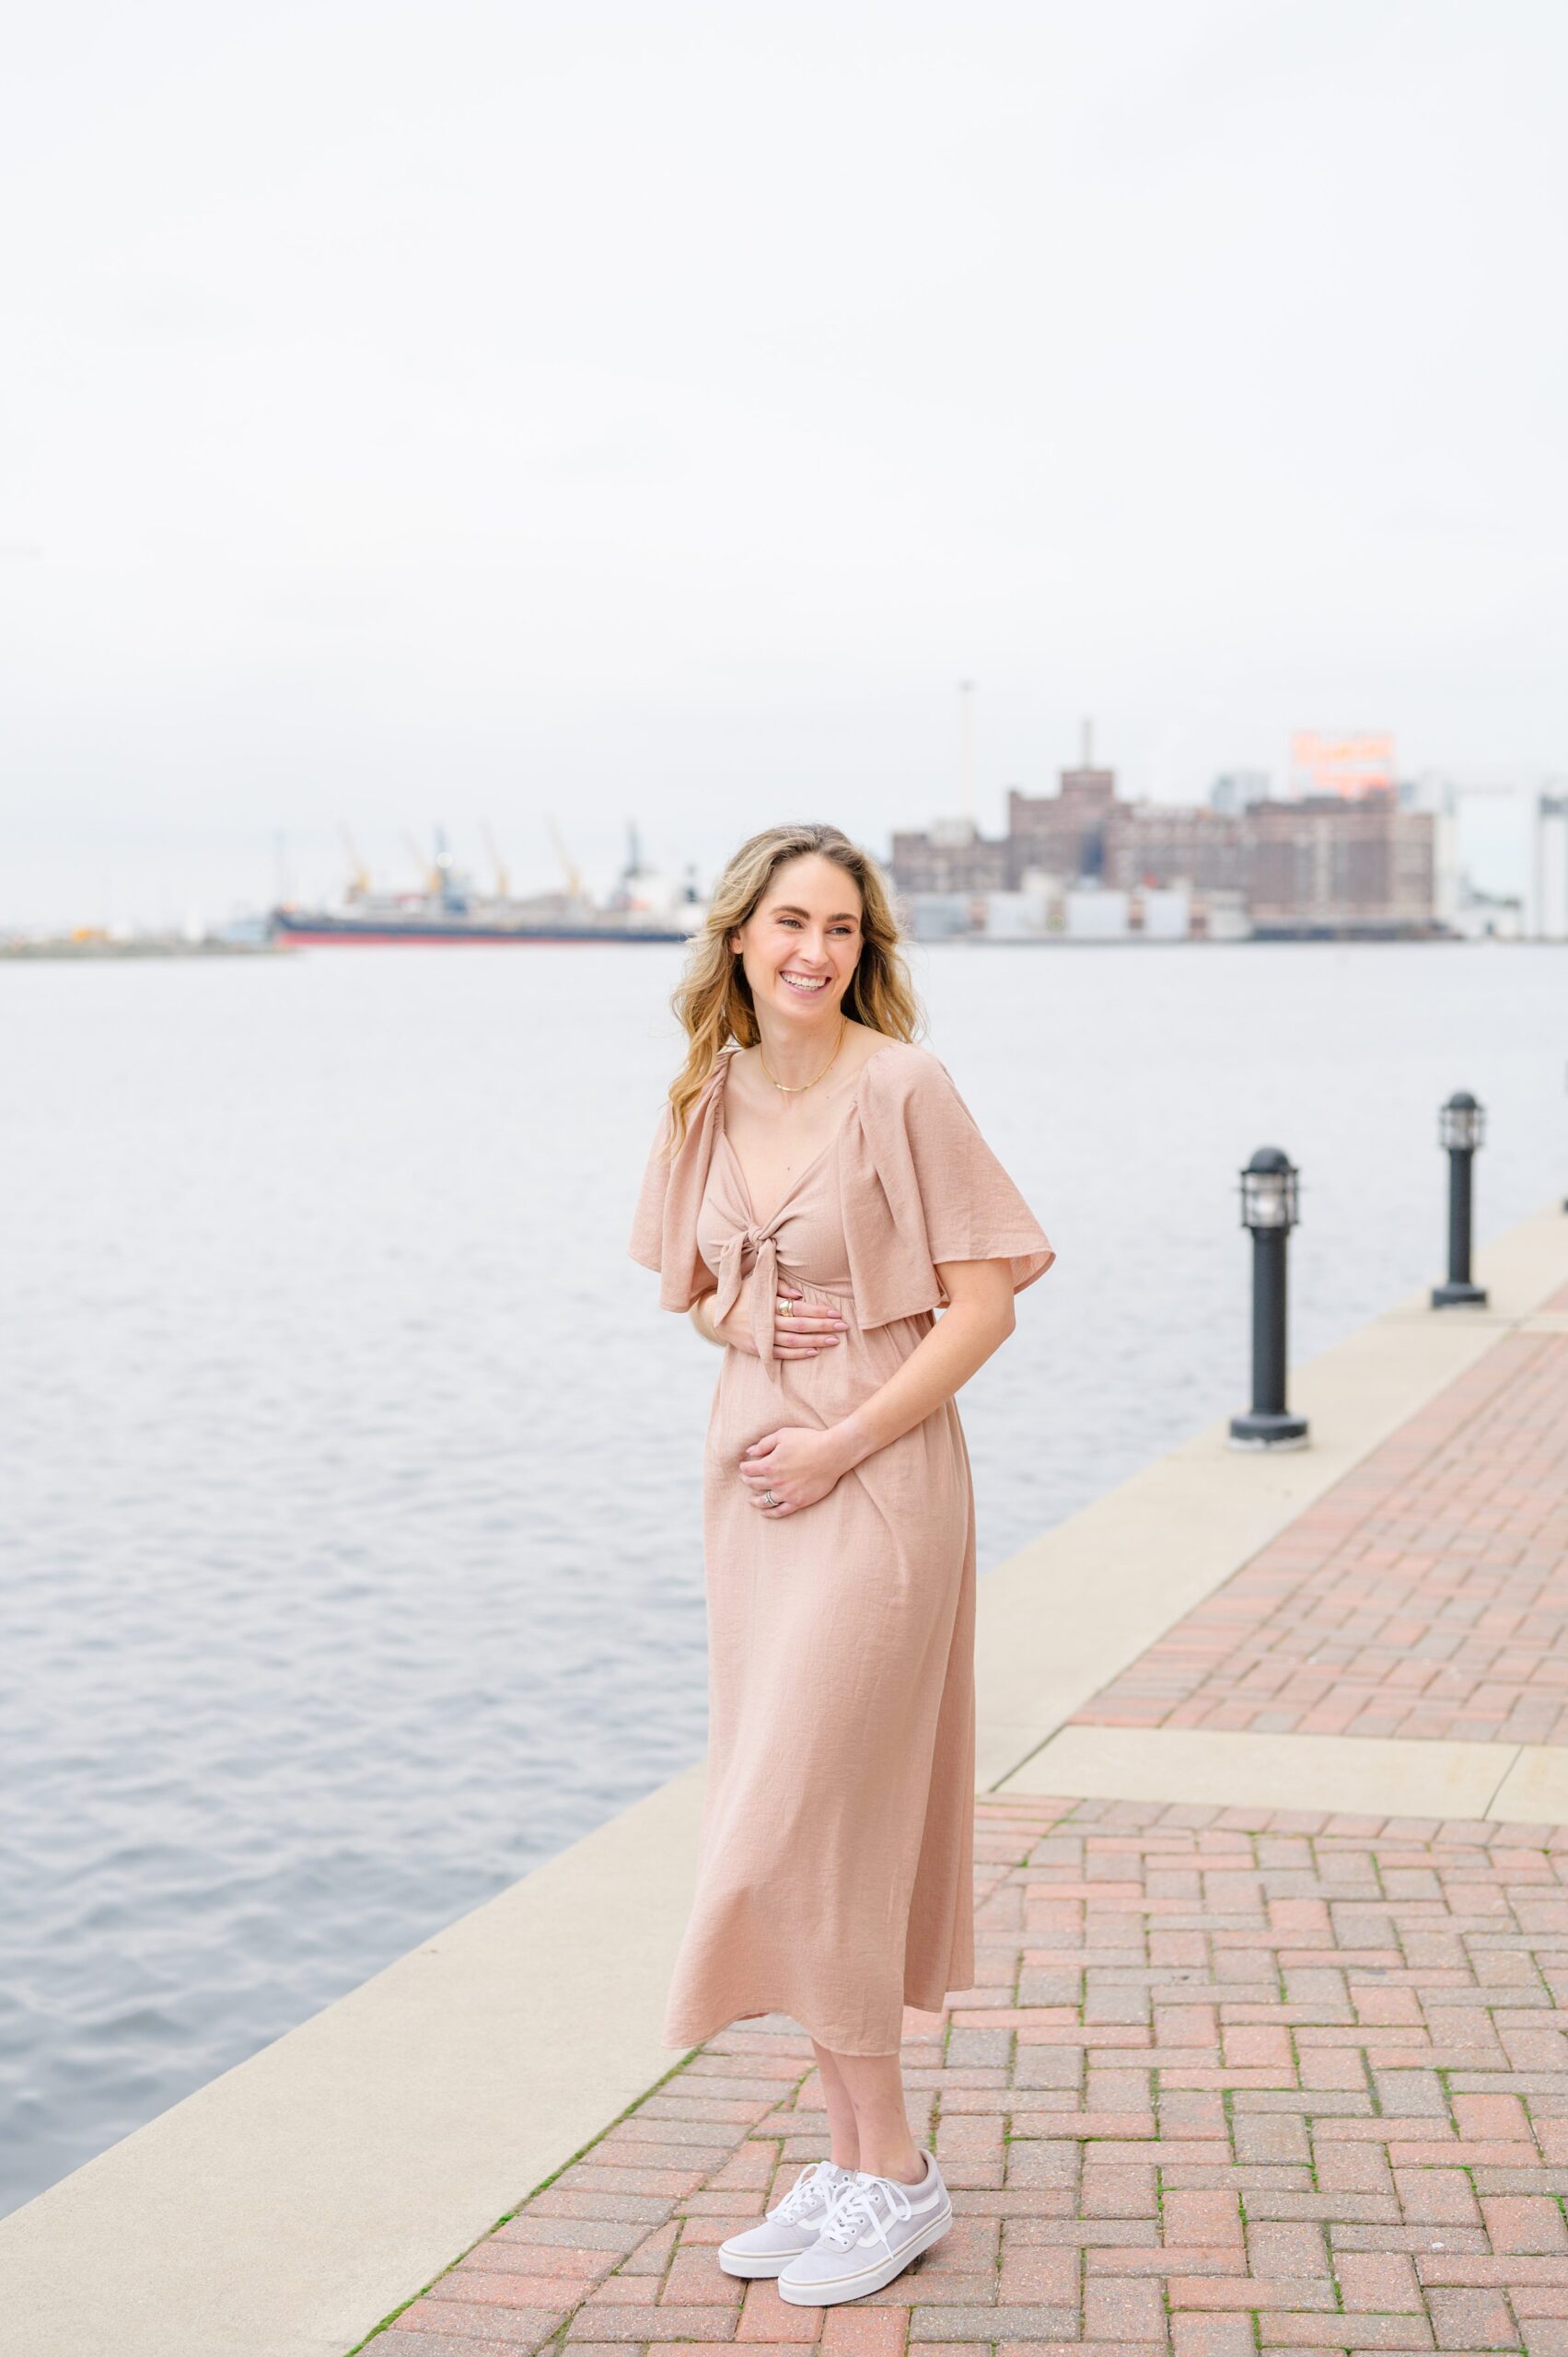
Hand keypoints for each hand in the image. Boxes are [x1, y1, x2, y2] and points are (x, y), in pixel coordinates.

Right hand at [708, 1276, 848, 1357]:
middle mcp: (765, 1321)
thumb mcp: (757, 1282)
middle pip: (800, 1325)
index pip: (798, 1308)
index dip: (818, 1311)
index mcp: (767, 1302)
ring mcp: (761, 1337)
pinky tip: (813, 1351)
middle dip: (823, 1326)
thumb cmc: (743, 1295)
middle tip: (843, 1326)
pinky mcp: (758, 1349)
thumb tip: (800, 1295)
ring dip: (815, 1341)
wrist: (718, 1316)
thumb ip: (779, 1286)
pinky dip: (798, 1353)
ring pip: (793, 1341)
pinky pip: (781, 1354)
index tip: (835, 1312)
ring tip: (834, 1341)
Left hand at [738, 1424, 848, 1517]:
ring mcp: (786, 1493)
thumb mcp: (783, 1435)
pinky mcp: (798, 1501)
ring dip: (754, 1500)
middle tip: (745, 1479)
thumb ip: (763, 1444)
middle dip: (747, 1480)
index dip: (743, 1467)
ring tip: (751, 1500)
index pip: (748, 1469)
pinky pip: (780, 1511)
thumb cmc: (808, 1440)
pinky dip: (770, 1513)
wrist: (833, 1453)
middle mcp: (775, 1481)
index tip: (744, 1466)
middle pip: (754, 1484)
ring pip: (764, 1501)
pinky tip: (764, 1512)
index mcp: (769, 1465)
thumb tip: (749, 1452)